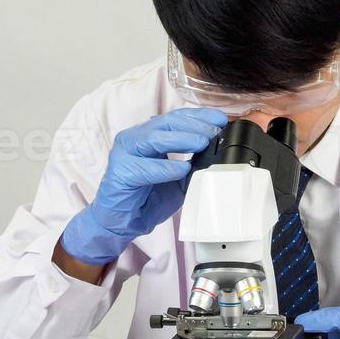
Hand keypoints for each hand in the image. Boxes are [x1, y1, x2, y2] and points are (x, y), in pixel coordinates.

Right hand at [60, 107, 226, 265]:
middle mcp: (135, 139)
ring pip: (154, 138)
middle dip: (194, 124)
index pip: (176, 118)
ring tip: (202, 143)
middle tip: (215, 131)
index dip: (199, 116)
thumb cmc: (148, 199)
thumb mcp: (179, 179)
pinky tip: (181, 169)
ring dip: (181, 139)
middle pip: (167, 123)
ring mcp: (125, 153)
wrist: (123, 222)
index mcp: (149, 136)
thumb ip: (193, 164)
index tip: (221, 119)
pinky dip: (165, 167)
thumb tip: (217, 154)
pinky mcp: (119, 172)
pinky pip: (144, 167)